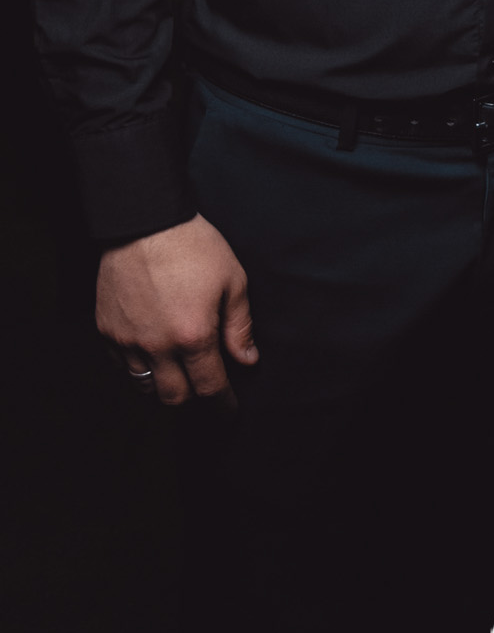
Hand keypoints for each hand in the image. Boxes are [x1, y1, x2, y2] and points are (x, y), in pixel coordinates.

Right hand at [97, 214, 257, 407]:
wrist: (145, 221)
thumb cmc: (194, 246)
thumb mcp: (232, 280)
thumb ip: (239, 326)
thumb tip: (247, 360)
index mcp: (194, 336)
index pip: (210, 387)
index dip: (223, 404)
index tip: (229, 411)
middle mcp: (158, 346)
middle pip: (175, 397)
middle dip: (194, 399)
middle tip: (204, 389)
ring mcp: (128, 340)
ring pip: (145, 386)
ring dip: (164, 386)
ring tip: (177, 374)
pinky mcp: (107, 330)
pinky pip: (122, 365)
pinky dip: (138, 368)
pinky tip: (151, 355)